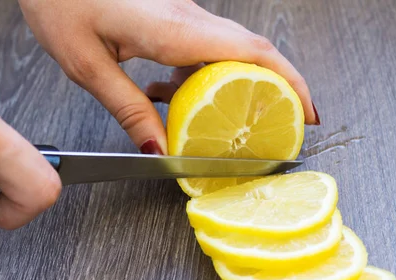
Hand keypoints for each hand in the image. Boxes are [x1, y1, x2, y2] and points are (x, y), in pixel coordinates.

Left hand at [19, 0, 319, 154]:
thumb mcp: (88, 65)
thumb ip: (128, 109)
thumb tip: (158, 149)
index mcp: (174, 27)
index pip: (254, 52)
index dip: (291, 83)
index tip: (307, 113)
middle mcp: (185, 14)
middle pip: (250, 51)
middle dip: (272, 90)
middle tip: (274, 128)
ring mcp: (179, 11)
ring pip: (225, 50)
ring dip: (229, 86)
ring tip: (215, 124)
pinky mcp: (166, 12)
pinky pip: (197, 46)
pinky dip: (194, 76)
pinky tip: (166, 94)